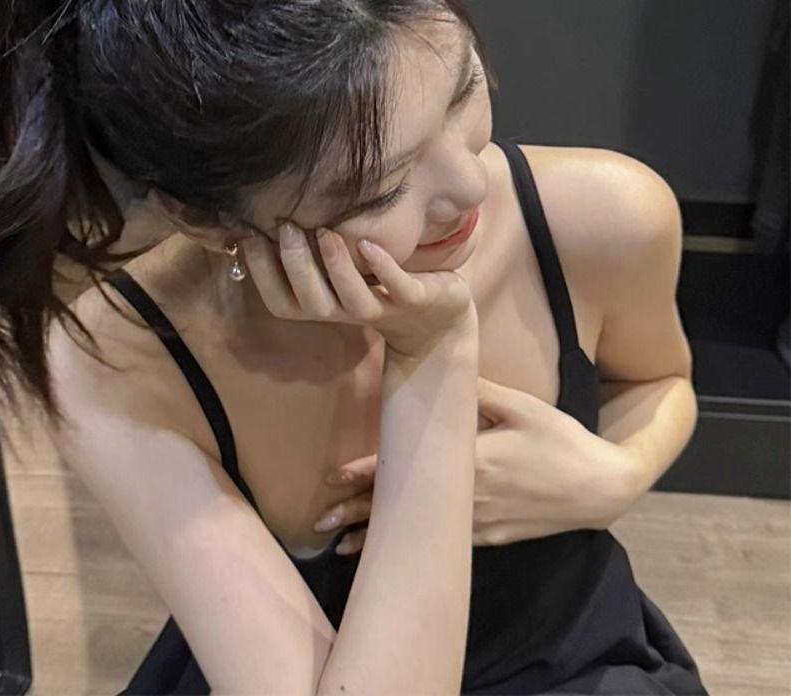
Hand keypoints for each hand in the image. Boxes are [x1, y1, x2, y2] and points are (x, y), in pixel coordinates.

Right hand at [240, 220, 474, 359]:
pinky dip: (382, 267)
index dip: (260, 270)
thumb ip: (307, 251)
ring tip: (325, 231)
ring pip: (351, 298)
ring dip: (335, 266)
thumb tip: (259, 213)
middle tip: (286, 226)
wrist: (436, 318)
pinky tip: (368, 243)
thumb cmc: (376, 284)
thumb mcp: (335, 270)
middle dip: (294, 265)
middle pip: (309, 302)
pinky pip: (397, 288)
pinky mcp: (414, 300)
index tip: (248, 231)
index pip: (278, 299)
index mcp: (320, 306)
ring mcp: (380, 309)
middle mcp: (344, 313)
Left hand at [312, 377, 640, 552]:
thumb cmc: (559, 439)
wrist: (600, 486)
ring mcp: (479, 522)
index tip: (334, 478)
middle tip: (318, 523)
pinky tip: (392, 552)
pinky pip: (443, 543)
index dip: (369, 473)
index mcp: (471, 459)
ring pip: (418, 531)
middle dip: (357, 515)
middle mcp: (469, 496)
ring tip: (338, 546)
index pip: (409, 467)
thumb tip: (440, 366)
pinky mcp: (491, 537)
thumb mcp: (521, 406)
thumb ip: (479, 389)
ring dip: (378, 536)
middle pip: (403, 506)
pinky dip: (414, 546)